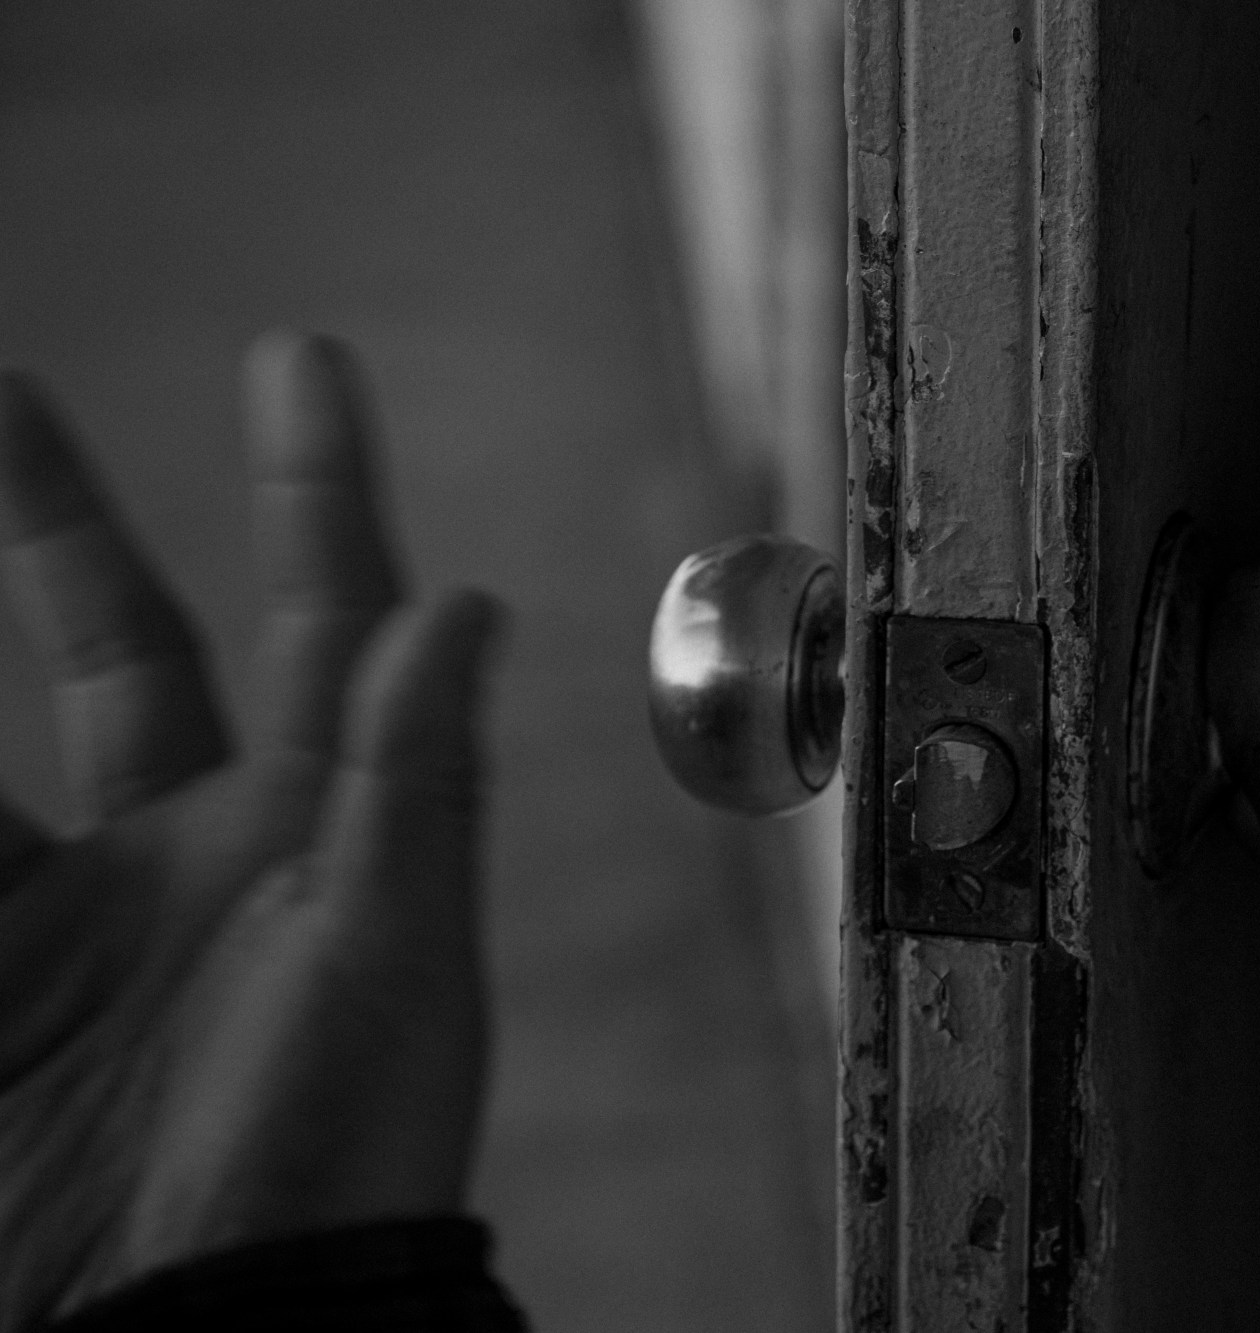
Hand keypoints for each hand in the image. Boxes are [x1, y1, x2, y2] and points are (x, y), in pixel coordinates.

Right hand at [0, 335, 501, 1326]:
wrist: (223, 1324)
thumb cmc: (350, 1147)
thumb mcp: (397, 957)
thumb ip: (415, 776)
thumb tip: (465, 598)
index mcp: (318, 824)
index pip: (322, 616)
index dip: (318, 485)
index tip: (304, 356)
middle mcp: (191, 849)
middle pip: (115, 644)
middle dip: (56, 519)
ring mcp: (69, 923)